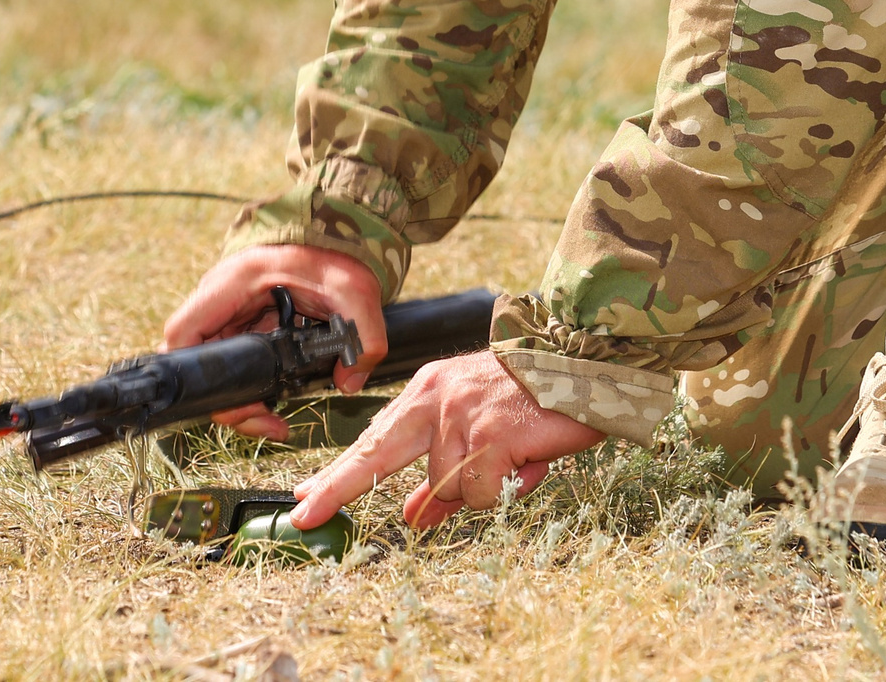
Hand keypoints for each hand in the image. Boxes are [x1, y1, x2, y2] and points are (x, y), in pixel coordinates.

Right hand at [161, 245, 386, 440]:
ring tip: (275, 422)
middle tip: (266, 423)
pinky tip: (277, 402)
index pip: (183, 331)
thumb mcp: (356, 291)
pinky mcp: (245, 324)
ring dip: (240, 398)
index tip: (224, 399)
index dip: (190, 370)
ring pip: (216, 366)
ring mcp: (230, 313)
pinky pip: (236, 361)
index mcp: (233, 284)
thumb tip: (349, 383)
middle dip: (227, 400)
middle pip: (198, 360)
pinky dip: (251, 385)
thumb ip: (362, 336)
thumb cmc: (336, 257)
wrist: (338, 239)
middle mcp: (221, 300)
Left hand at [289, 350, 603, 528]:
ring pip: (448, 487)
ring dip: (480, 489)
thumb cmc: (532, 400)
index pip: (374, 438)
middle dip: (338, 487)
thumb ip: (442, 473)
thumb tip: (413, 515)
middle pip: (377, 454)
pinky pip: (482, 492)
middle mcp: (436, 399)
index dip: (340, 471)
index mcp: (427, 392)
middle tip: (304, 514)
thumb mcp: (478, 429)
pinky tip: (526, 461)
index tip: (305, 495)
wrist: (582, 369)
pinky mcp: (490, 435)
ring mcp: (461, 416)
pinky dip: (505, 489)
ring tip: (514, 459)